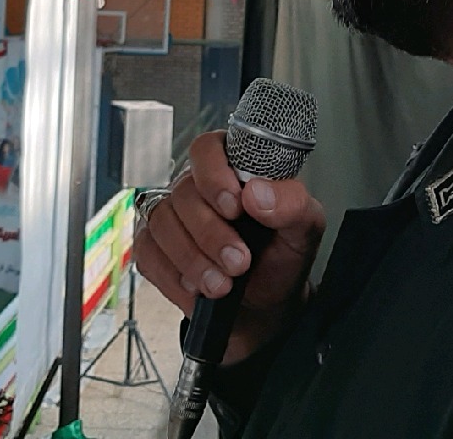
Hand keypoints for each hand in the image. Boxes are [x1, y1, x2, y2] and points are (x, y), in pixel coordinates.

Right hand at [134, 131, 325, 364]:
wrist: (265, 304)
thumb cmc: (281, 256)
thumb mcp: (304, 229)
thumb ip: (292, 204)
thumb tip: (258, 193)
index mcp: (232, 167)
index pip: (208, 148)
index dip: (215, 175)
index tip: (236, 207)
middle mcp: (196, 186)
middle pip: (184, 193)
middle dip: (211, 234)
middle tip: (239, 262)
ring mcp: (171, 216)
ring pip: (163, 224)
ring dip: (193, 259)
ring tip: (223, 284)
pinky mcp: (153, 248)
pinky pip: (149, 255)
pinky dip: (175, 277)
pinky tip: (199, 289)